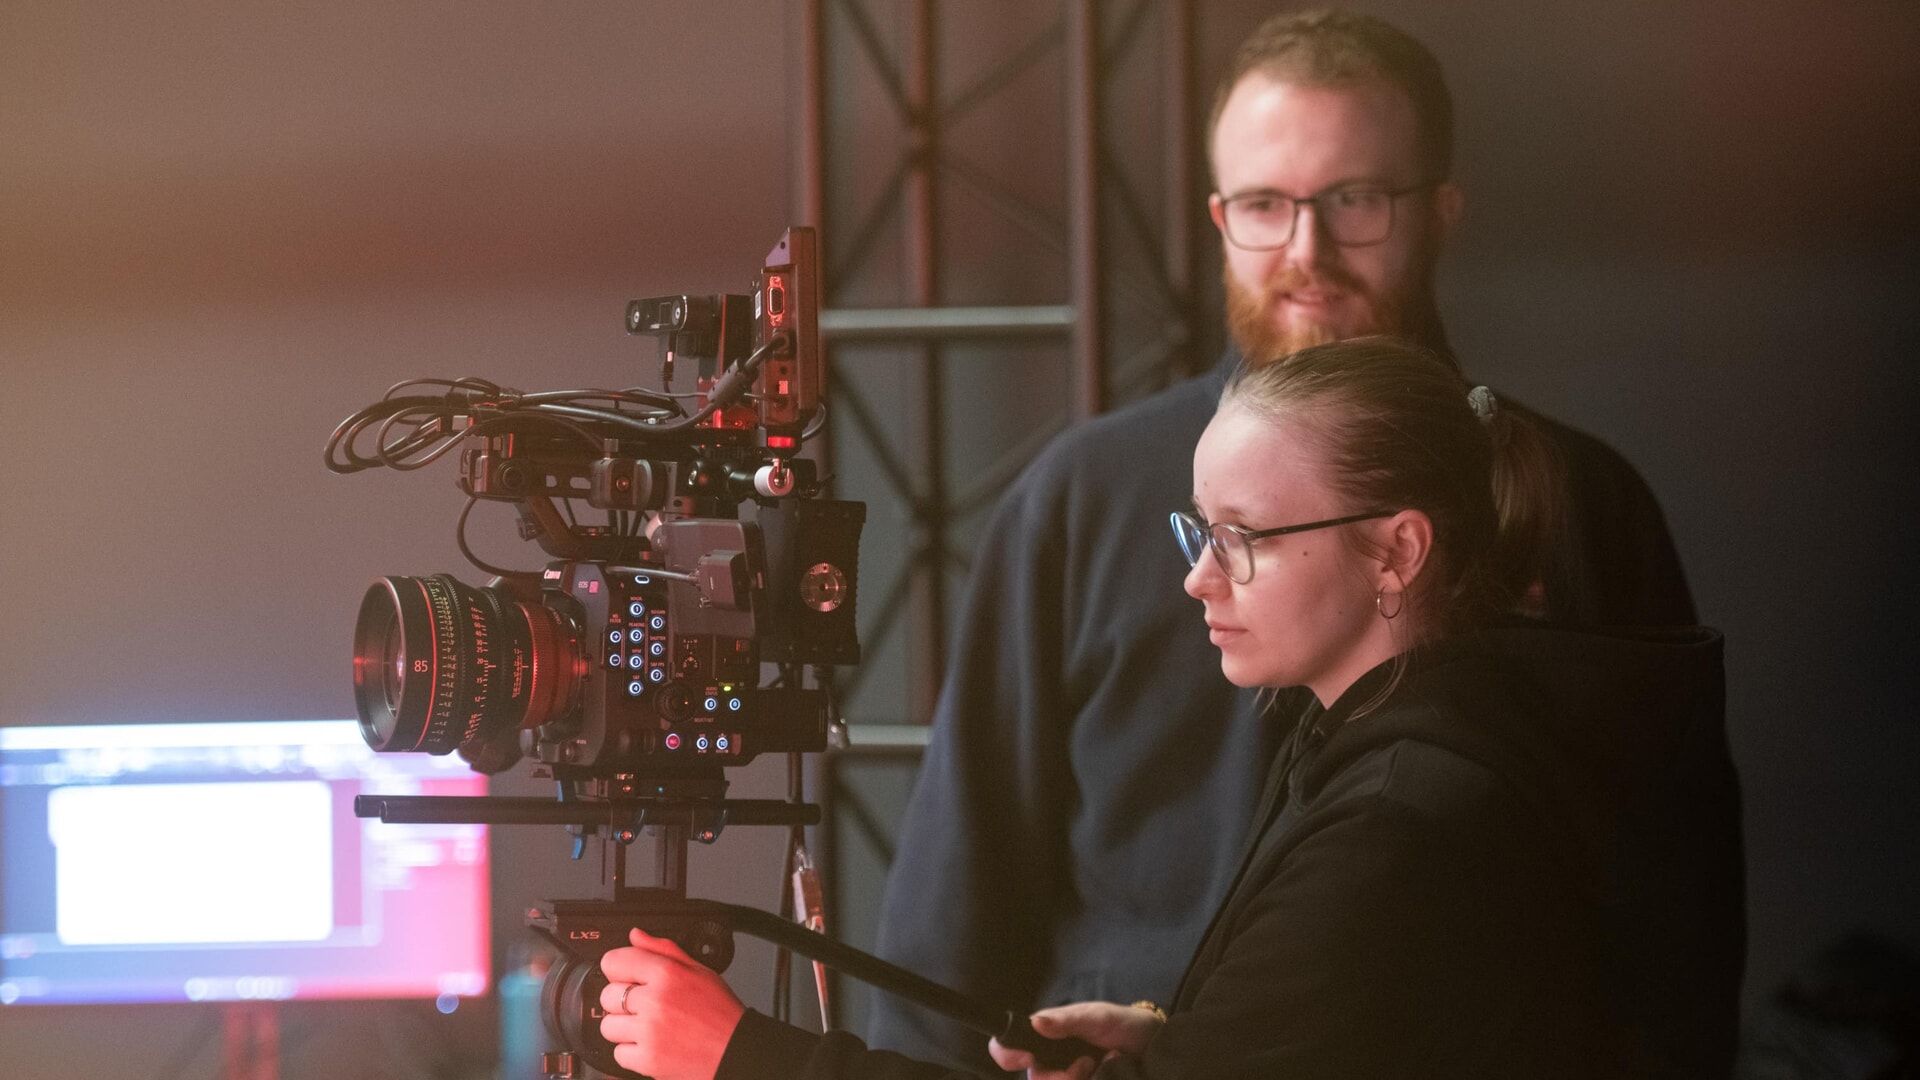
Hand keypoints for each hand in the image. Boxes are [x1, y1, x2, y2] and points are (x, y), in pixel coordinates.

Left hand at [598, 928, 746, 1079]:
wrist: (735, 1050)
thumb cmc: (720, 1012)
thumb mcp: (699, 970)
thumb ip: (663, 950)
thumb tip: (636, 936)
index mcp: (667, 974)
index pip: (613, 962)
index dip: (619, 969)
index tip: (627, 977)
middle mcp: (655, 1001)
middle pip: (607, 995)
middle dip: (621, 1001)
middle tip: (644, 1007)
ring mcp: (649, 1032)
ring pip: (608, 1026)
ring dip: (624, 1028)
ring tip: (648, 1027)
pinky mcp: (647, 1060)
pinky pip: (618, 1053)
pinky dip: (631, 1052)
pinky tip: (651, 1045)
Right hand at [986, 1001, 1163, 1078]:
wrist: (1157, 1045)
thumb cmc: (1123, 1024)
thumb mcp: (1096, 1017)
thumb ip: (1066, 1020)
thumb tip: (1035, 1022)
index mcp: (1046, 1039)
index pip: (1010, 1049)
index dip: (1007, 1054)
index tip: (1024, 1057)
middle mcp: (1052, 1062)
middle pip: (1035, 1079)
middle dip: (1056, 1077)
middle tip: (1083, 1064)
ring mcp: (1069, 1078)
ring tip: (1102, 1065)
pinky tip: (1108, 1072)